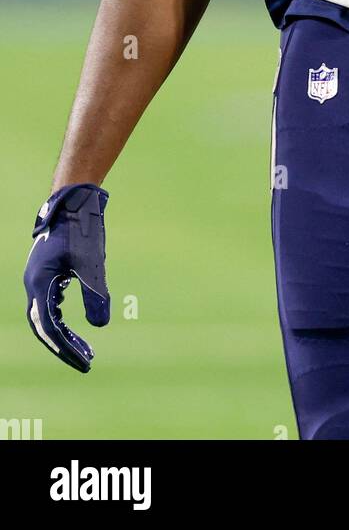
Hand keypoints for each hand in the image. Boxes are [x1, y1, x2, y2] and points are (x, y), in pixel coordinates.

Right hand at [23, 183, 109, 372]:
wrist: (74, 202)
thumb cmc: (83, 229)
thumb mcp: (92, 263)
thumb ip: (95, 294)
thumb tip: (101, 325)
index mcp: (40, 283)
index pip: (50, 327)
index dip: (67, 348)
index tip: (86, 361)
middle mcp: (34, 283)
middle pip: (43, 327)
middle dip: (63, 346)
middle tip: (86, 361)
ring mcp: (37, 277)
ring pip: (45, 316)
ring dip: (62, 334)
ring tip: (84, 348)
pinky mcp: (45, 272)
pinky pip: (48, 304)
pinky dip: (59, 318)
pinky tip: (73, 326)